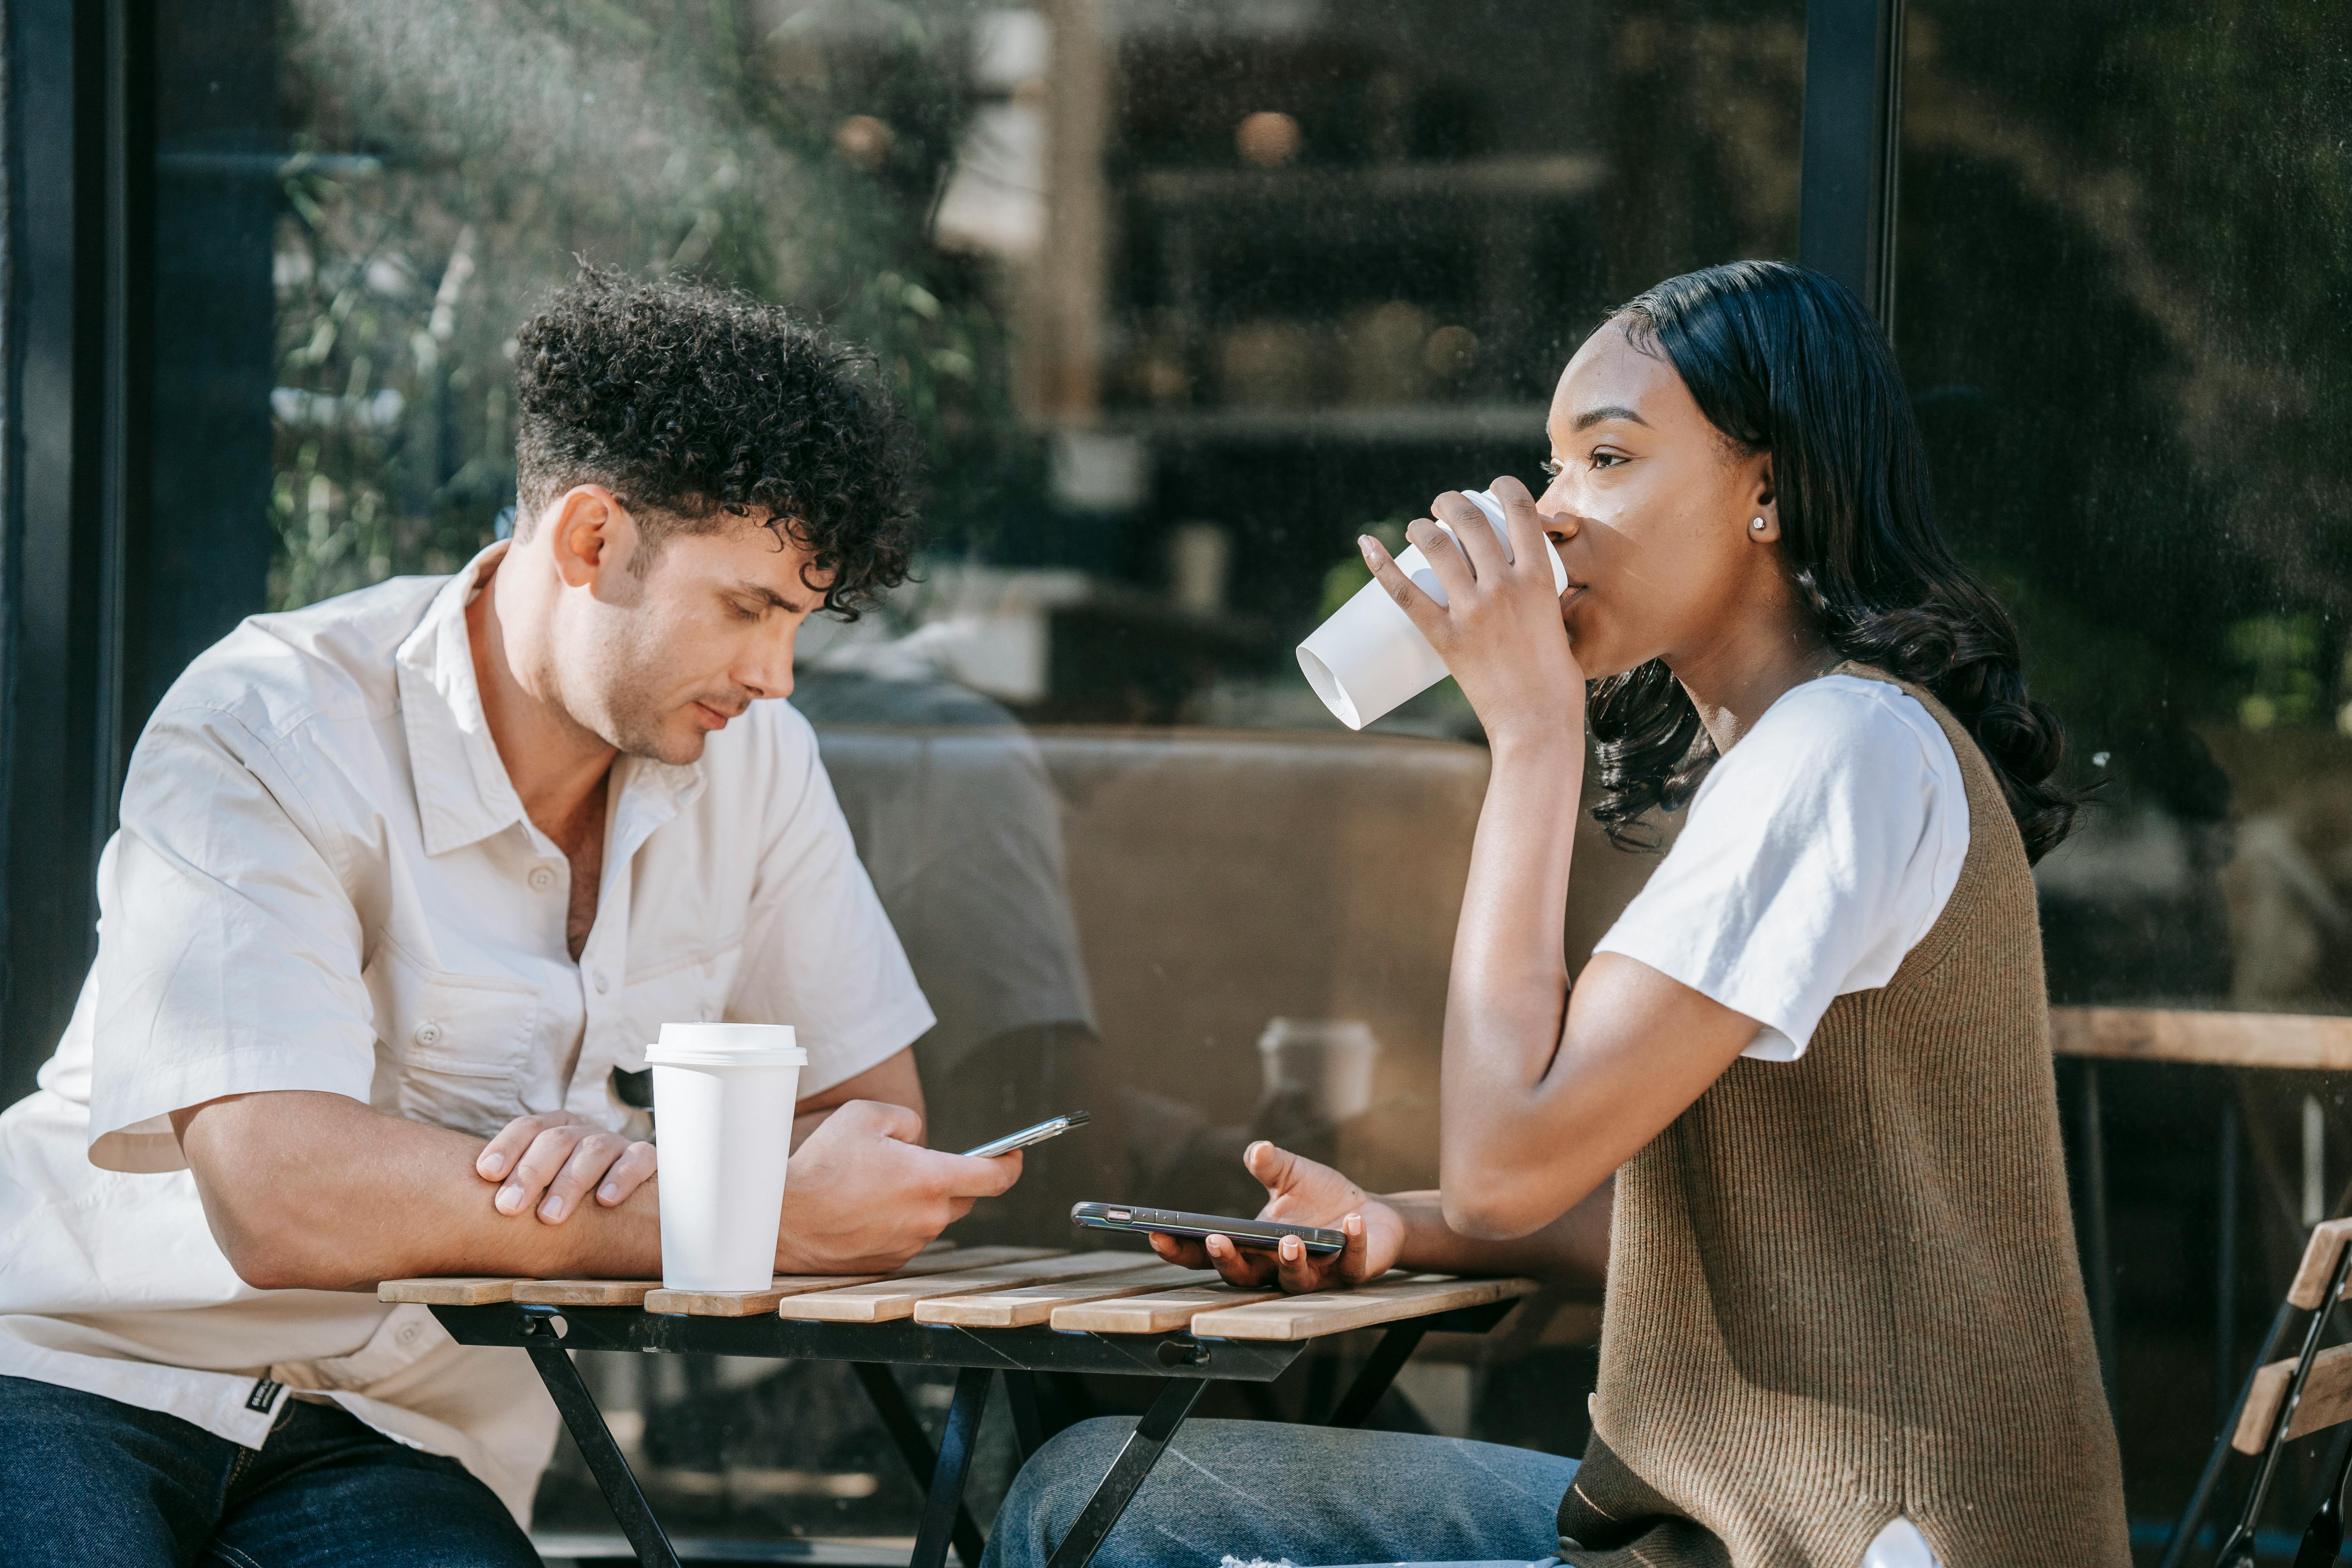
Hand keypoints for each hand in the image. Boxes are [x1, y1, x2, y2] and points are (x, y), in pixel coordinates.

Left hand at [474, 1110, 655, 1224]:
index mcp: (554, 1131)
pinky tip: (605, 1201)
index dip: (506, 1147)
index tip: (486, 1173)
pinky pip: (639, 1159)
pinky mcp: (646, 1159)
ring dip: (569, 1181)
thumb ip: (517, 1195)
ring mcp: (616, 1143)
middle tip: (509, 1207)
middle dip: (530, 1173)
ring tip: (549, 1216)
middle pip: (556, 1139)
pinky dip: (622, 1177)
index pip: (527, 1127)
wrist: (629, 1211)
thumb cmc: (569, 1204)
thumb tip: (470, 1216)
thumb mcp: (540, 1194)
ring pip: (593, 1149)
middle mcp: (583, 1133)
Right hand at [775, 1099, 1021, 1273]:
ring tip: (876, 1187)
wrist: (780, 1218)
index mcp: (930, 1179)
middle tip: (918, 1163)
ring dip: (920, 1202)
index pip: (995, 1177)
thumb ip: (908, 1122)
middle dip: (953, 1178)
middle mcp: (927, 1218)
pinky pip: (908, 1238)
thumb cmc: (821, 1164)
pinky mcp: (889, 1263)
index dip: (1011, 1164)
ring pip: (933, 1219)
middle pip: (964, 1198)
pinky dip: (897, 1223)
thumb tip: (921, 1141)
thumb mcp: (866, 1116)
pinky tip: (864, 1211)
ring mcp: (910, 1244)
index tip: (1014, 1155)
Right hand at [1146, 1140, 1403, 1293]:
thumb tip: (1257, 1149)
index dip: (1182, 1249)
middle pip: (1244, 1276)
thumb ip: (1272, 1165)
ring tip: (1288, 1240)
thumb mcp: (1293, 1176)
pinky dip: (1350, 1244)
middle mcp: (1277, 1268)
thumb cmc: (1323, 1199)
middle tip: (1215, 1240)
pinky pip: (1349, 1264)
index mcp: (1254, 1246)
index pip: (1209, 1254)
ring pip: (1294, 1280)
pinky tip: (1351, 1223)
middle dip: (1228, 1260)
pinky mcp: (1351, 1272)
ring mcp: (1315, 1275)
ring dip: (1289, 1262)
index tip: (1157, 1233)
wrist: (1372, 1215)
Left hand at [1360, 475, 1584, 744]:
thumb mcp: (1558, 624)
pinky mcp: (1444, 637)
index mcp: (1539, 578)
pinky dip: (1380, 565)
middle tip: (1443, 507)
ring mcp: (1472, 611)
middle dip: (1452, 502)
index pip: (1520, 510)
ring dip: (1422, 526)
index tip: (1491, 487)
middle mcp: (1505, 586)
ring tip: (1416, 527)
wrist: (1537, 723)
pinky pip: (1404, 593)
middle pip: (1470, 521)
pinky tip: (1366, 544)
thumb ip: (1543, 601)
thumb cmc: (1555, 681)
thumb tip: (1529, 587)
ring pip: (1437, 546)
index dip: (1503, 487)